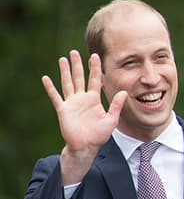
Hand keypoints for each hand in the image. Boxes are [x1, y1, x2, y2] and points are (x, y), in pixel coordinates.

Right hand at [42, 50, 125, 182]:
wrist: (86, 146)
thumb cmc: (99, 135)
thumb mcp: (111, 120)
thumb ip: (116, 106)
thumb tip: (124, 92)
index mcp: (94, 99)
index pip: (94, 79)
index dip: (95, 68)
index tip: (95, 56)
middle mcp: (82, 98)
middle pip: (79, 77)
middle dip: (78, 65)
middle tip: (75, 52)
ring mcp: (72, 103)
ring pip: (67, 83)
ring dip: (65, 71)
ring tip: (62, 59)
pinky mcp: (63, 109)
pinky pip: (55, 97)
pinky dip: (50, 88)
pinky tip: (45, 78)